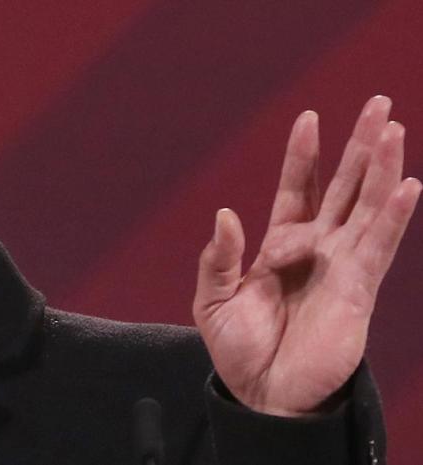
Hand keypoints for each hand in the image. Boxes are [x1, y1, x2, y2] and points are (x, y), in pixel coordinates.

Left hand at [192, 96, 420, 416]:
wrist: (264, 394)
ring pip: (366, 206)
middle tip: (377, 103)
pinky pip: (378, 245)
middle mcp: (316, 248)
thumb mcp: (214, 300)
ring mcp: (341, 265)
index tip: (309, 117)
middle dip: (359, 146)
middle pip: (343, 186)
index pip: (297, 188)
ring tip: (394, 128)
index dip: (304, 155)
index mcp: (278, 245)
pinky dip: (392, 215)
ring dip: (381, 168)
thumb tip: (226, 213)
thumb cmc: (239, 349)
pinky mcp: (358, 289)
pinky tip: (407, 184)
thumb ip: (219, 258)